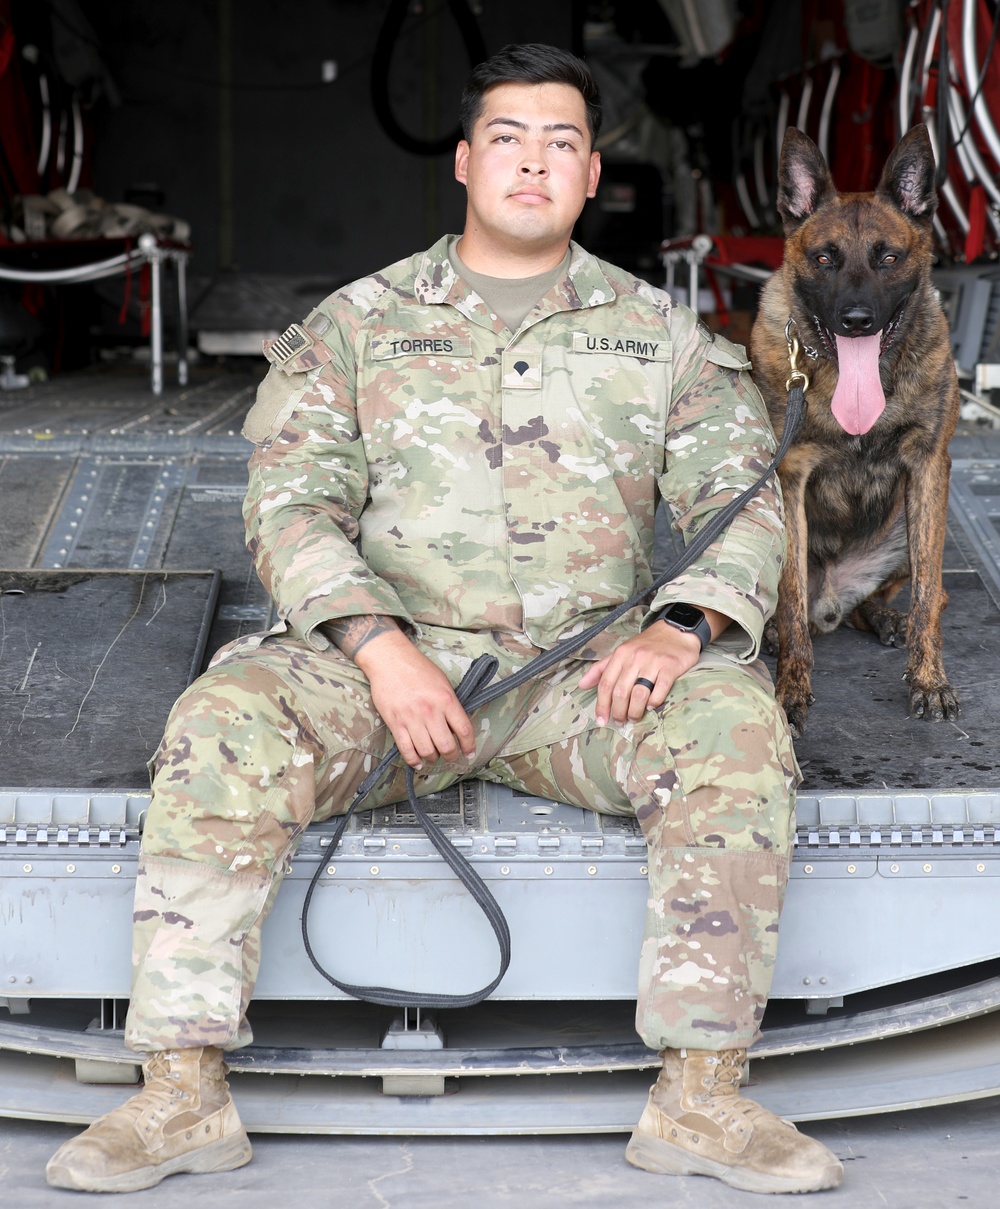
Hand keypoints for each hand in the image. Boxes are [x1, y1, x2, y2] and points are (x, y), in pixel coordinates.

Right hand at [351, 628, 475, 768]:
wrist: (390, 659)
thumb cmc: (418, 669)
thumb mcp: (442, 682)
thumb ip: (450, 704)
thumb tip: (456, 727)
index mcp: (446, 700)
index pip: (464, 730)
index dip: (469, 746)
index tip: (469, 754)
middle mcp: (430, 712)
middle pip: (446, 746)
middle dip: (451, 756)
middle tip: (451, 757)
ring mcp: (412, 719)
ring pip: (427, 751)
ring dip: (433, 758)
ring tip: (434, 756)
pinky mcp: (395, 723)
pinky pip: (406, 750)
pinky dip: (414, 760)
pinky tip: (418, 762)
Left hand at [578, 607, 728, 725]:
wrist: (676, 631)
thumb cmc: (646, 645)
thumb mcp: (621, 652)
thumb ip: (601, 668)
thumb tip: (581, 685)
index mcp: (620, 654)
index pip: (606, 684)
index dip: (602, 705)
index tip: (601, 720)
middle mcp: (635, 658)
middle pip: (620, 692)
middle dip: (618, 712)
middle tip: (620, 721)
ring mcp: (653, 662)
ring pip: (638, 694)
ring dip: (634, 711)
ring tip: (634, 718)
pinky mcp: (670, 667)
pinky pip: (659, 690)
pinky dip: (654, 702)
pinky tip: (651, 706)